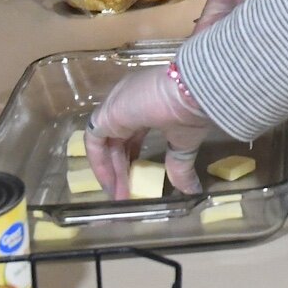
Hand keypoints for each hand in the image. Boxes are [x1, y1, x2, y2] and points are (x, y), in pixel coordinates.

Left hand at [87, 63, 215, 195]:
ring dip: (112, 171)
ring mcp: (114, 106)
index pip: (134, 133)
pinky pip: (94, 142)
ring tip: (120, 196)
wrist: (188, 91)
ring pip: (106, 143)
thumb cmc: (191, 110)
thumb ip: (180, 166)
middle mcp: (127, 102)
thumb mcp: (184, 142)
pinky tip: (110, 183)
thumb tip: (192, 191)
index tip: (138, 178)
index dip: (134, 156)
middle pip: (119, 141)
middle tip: (127, 194)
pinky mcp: (105, 114)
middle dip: (123, 169)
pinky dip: (100, 163)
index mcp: (147, 102)